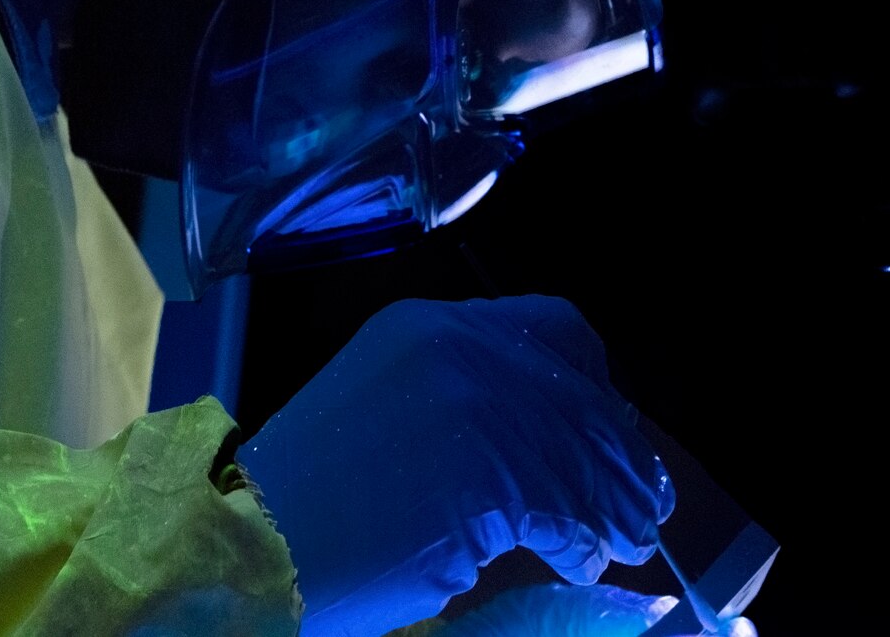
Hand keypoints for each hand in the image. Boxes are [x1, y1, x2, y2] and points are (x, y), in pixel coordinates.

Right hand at [238, 296, 675, 636]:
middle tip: (636, 495)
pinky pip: (567, 510)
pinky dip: (584, 541)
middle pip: (576, 392)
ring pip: (580, 454)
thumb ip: (460, 403)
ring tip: (622, 537)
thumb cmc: (305, 499)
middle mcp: (458, 350)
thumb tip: (543, 440)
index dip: (586, 380)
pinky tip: (583, 561)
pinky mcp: (491, 477)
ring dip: (608, 503)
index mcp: (427, 328)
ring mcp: (477, 410)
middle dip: (612, 448)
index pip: (548, 328)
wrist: (253, 545)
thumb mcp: (384, 410)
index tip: (602, 423)